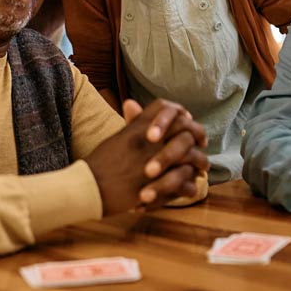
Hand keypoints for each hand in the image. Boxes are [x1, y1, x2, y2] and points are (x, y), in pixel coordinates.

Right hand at [84, 99, 208, 214]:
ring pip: (192, 158)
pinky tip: (189, 187)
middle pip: (186, 130)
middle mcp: (149, 141)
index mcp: (139, 128)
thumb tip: (133, 103)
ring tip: (201, 169)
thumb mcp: (116, 137)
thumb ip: (132, 123)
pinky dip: (190, 186)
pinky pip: (185, 183)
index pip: (168, 109)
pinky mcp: (157, 185)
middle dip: (199, 136)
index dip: (182, 114)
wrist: (87, 188)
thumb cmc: (100, 163)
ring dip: (200, 163)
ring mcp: (154, 162)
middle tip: (202, 144)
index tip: (188, 122)